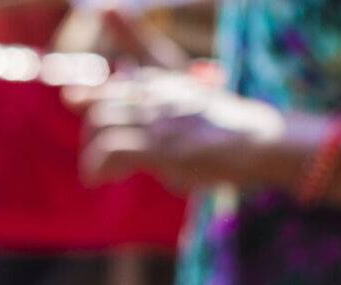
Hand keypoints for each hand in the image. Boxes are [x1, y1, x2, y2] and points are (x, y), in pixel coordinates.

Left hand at [76, 70, 287, 192]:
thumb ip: (154, 82)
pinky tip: (101, 177)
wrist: (255, 143)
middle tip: (97, 155)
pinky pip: (111, 148)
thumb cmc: (221, 126)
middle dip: (90, 130)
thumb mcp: (189, 96)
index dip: (111, 51)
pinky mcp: (161, 147)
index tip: (85, 63)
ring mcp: (160, 118)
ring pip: (100, 120)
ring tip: (98, 172)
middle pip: (104, 99)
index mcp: (168, 79)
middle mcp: (160, 92)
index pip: (138, 52)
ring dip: (91, 151)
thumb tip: (122, 68)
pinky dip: (97, 165)